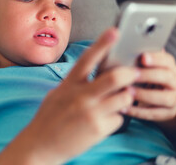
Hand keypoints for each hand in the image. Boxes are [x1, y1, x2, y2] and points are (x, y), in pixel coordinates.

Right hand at [0, 28, 137, 164]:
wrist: (40, 145)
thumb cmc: (49, 118)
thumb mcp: (57, 94)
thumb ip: (75, 84)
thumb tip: (94, 75)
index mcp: (69, 84)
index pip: (88, 59)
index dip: (103, 43)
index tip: (115, 31)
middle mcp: (80, 96)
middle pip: (114, 78)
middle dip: (129, 73)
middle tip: (135, 72)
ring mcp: (90, 113)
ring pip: (123, 98)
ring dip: (127, 96)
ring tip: (123, 97)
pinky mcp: (98, 130)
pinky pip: (119, 118)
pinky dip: (117, 117)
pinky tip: (107, 119)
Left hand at [125, 50, 175, 121]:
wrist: (156, 103)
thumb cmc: (144, 81)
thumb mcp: (144, 69)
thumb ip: (139, 61)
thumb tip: (127, 49)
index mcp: (170, 68)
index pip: (167, 60)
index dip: (156, 58)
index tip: (142, 57)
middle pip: (167, 77)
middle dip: (149, 75)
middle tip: (132, 74)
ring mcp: (175, 99)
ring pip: (164, 97)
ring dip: (144, 94)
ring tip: (127, 91)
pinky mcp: (169, 113)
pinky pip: (154, 113)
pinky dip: (138, 111)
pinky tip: (124, 107)